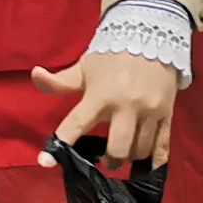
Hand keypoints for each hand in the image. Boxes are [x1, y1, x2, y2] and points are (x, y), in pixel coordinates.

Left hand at [33, 52, 179, 174]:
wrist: (152, 35)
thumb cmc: (112, 56)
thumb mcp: (84, 67)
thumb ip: (60, 81)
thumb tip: (35, 75)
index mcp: (100, 95)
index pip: (77, 123)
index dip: (60, 143)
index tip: (46, 161)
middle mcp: (126, 106)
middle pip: (118, 148)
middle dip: (110, 160)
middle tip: (106, 159)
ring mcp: (150, 111)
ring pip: (140, 150)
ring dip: (129, 157)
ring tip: (124, 155)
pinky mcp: (167, 114)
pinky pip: (162, 146)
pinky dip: (155, 162)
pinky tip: (147, 167)